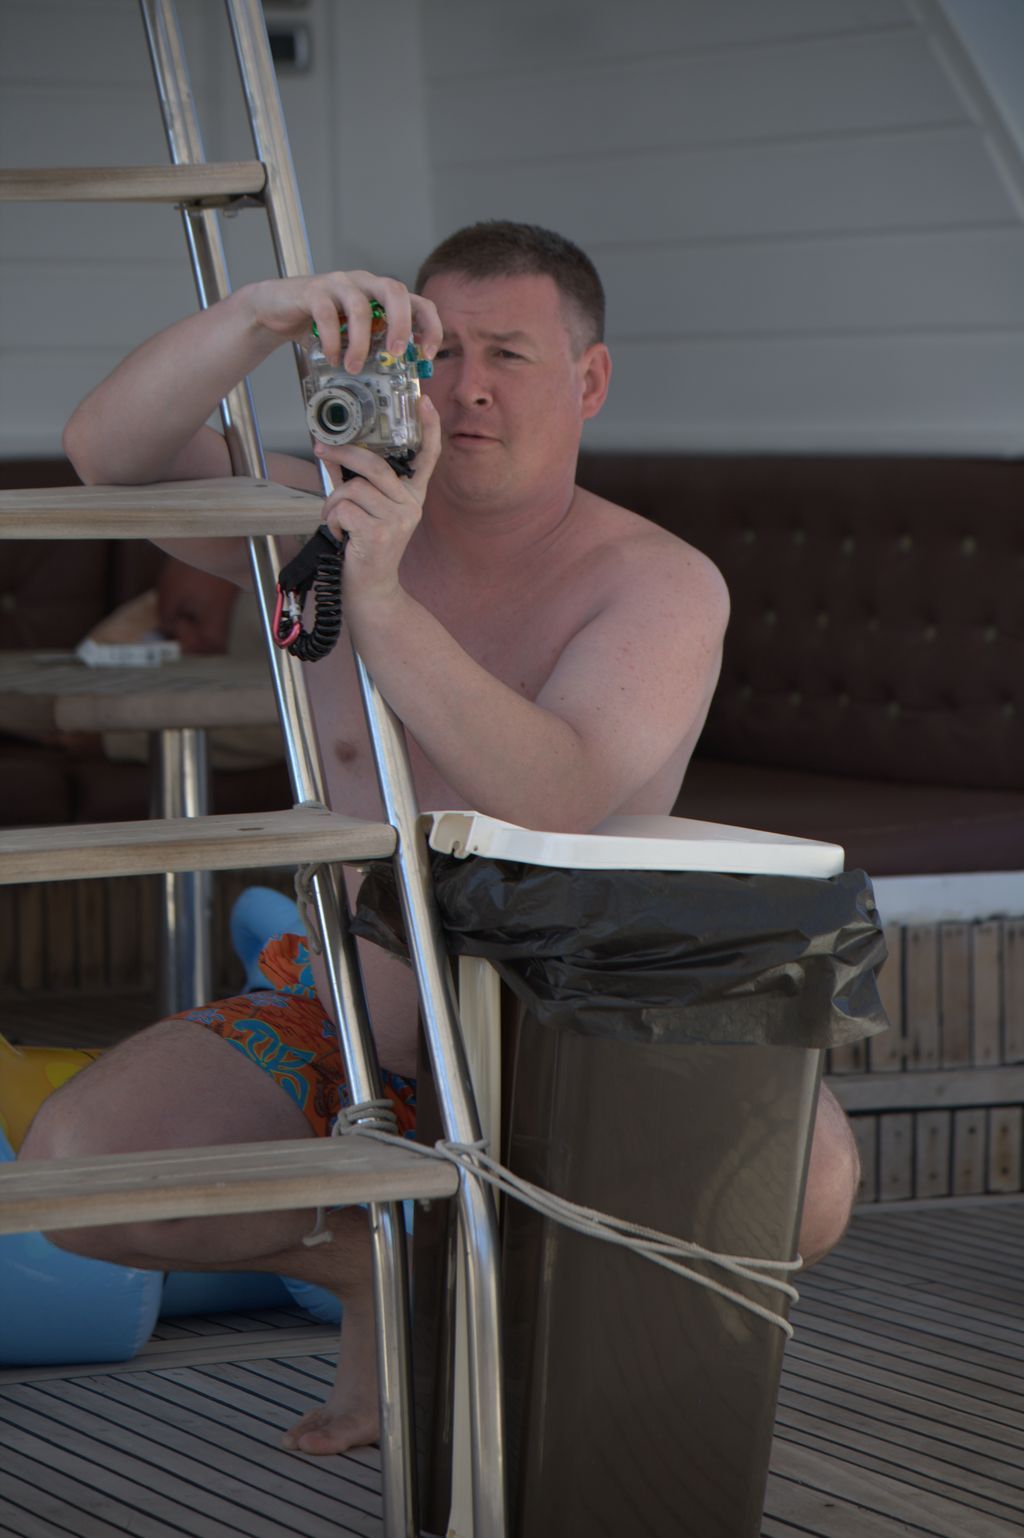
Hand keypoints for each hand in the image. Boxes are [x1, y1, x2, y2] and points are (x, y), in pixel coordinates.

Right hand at [242, 271, 441, 372]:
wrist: (277, 310)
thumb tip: (404, 372)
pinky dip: (332, 340)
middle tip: (395, 354)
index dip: (430, 326)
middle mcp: (364, 283)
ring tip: (354, 367)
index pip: (417, 302)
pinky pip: (327, 314)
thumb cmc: (320, 324)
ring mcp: (339, 284)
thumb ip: (377, 344)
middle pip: (395, 291)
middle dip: (401, 325)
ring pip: (360, 307)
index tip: (428, 355)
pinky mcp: (313, 290)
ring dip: (361, 342)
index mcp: (381, 295)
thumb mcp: (356, 336)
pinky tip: (332, 357)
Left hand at [315, 397, 441, 608]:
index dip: (429, 428)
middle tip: (321, 448)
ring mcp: (398, 520)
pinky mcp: (380, 534)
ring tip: (334, 518)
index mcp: (411, 496)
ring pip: (354, 488)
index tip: (425, 400)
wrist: (370, 589)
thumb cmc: (365, 548)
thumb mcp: (364, 510)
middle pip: (375, 465)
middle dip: (343, 453)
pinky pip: (345, 509)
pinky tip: (340, 534)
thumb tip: (330, 450)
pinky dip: (332, 519)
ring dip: (333, 501)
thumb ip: (353, 481)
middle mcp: (410, 505)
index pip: (427, 457)